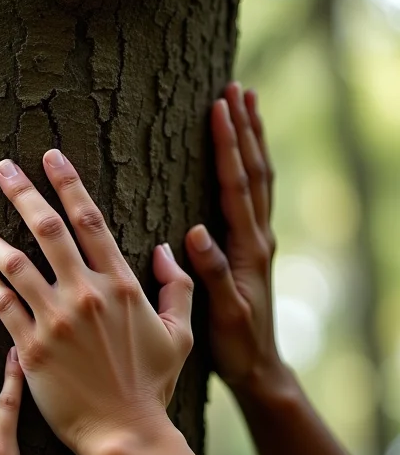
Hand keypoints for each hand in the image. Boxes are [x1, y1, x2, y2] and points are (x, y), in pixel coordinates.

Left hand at [0, 152, 193, 454]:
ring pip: (16, 266)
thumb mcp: (181, 334)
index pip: (90, 220)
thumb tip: (167, 248)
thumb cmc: (153, 384)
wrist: (125, 433)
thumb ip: (179, 287)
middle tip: (3, 168)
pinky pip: (4, 307)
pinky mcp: (31, 348)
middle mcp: (84, 294)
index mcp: (120, 285)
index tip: (51, 157)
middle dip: (23, 193)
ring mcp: (55, 321)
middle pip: (48, 231)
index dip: (68, 184)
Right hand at [184, 84, 284, 397]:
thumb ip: (212, 272)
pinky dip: (250, 165)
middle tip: (237, 89)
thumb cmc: (237, 343)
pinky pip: (254, 196)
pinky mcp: (252, 247)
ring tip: (246, 104)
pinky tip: (243, 154)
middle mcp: (258, 237)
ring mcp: (258, 240)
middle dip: (245, 129)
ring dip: (252, 140)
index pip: (238, 187)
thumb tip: (195, 230)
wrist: (259, 365)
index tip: (219, 109)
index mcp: (249, 249)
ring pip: (259, 179)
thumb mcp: (222, 313)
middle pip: (254, 172)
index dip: (229, 147)